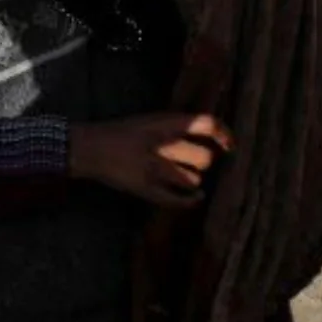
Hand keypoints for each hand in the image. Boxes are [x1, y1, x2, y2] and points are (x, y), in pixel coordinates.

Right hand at [69, 114, 233, 208]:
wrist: (90, 147)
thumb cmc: (123, 133)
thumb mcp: (151, 120)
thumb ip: (177, 125)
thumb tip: (211, 134)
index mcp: (164, 123)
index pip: (206, 124)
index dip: (223, 134)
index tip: (230, 145)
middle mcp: (162, 145)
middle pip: (205, 158)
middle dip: (203, 162)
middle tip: (193, 162)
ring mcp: (154, 169)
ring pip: (193, 180)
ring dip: (191, 179)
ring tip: (180, 176)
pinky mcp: (146, 189)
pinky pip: (178, 200)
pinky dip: (191, 201)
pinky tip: (196, 198)